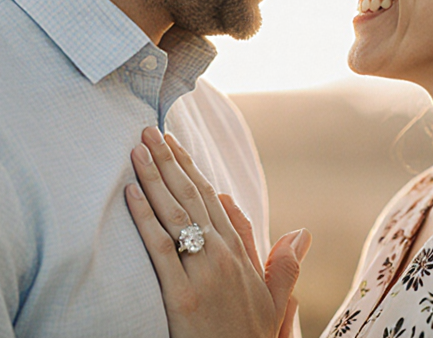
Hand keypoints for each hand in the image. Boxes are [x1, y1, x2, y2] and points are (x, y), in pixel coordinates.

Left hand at [126, 127, 310, 337]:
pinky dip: (144, 217)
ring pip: (176, 215)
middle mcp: (223, 258)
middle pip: (192, 198)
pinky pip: (159, 248)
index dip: (191, 169)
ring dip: (154, 178)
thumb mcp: (275, 303)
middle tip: (147, 130)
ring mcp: (202, 275)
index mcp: (242, 255)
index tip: (174, 144)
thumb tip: (302, 232)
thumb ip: (283, 265)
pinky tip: (130, 192)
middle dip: (169, 161)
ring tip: (136, 149)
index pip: (213, 200)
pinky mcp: (180, 296)